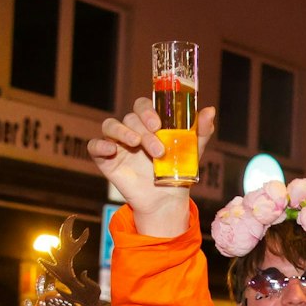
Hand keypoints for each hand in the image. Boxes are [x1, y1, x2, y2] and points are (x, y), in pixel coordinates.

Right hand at [87, 96, 217, 236]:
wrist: (166, 200)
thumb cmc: (178, 171)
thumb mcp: (192, 151)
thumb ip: (201, 131)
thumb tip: (210, 110)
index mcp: (150, 124)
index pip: (142, 105)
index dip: (147, 110)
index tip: (158, 123)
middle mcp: (132, 130)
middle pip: (130, 118)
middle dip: (143, 130)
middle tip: (158, 149)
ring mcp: (117, 144)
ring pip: (110, 125)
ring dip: (122, 131)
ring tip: (136, 143)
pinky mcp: (106, 159)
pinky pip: (94, 146)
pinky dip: (99, 145)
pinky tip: (111, 150)